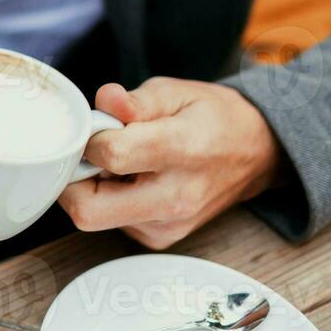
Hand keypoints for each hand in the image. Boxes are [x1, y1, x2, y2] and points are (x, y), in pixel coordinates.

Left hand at [57, 77, 285, 249]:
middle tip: (89, 153)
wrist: (256, 153)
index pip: (110, 155)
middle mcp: (174, 198)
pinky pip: (112, 223)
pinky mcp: (161, 239)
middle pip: (89, 210)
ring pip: (95, 218)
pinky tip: (132, 179)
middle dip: (73, 179)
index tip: (98, 126)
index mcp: (181, 151)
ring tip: (121, 161)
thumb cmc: (213, 117)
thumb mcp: (176, 92)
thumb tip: (104, 100)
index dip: (91, 138)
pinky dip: (110, 199)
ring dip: (92, 188)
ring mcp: (168, 226)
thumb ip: (135, 100)